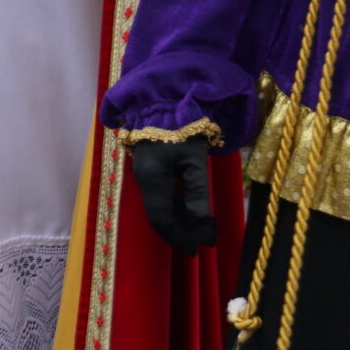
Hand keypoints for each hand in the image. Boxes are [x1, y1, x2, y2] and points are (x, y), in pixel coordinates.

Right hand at [130, 136, 215, 253]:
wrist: (164, 99)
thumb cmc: (182, 127)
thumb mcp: (194, 159)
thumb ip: (197, 191)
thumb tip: (201, 221)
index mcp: (152, 180)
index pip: (162, 219)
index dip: (179, 237)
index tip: (197, 250)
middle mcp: (145, 179)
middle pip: (160, 215)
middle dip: (181, 230)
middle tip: (204, 241)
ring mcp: (146, 172)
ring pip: (160, 205)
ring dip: (180, 218)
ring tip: (202, 227)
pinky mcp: (151, 166)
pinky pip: (162, 194)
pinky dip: (177, 205)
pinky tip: (190, 207)